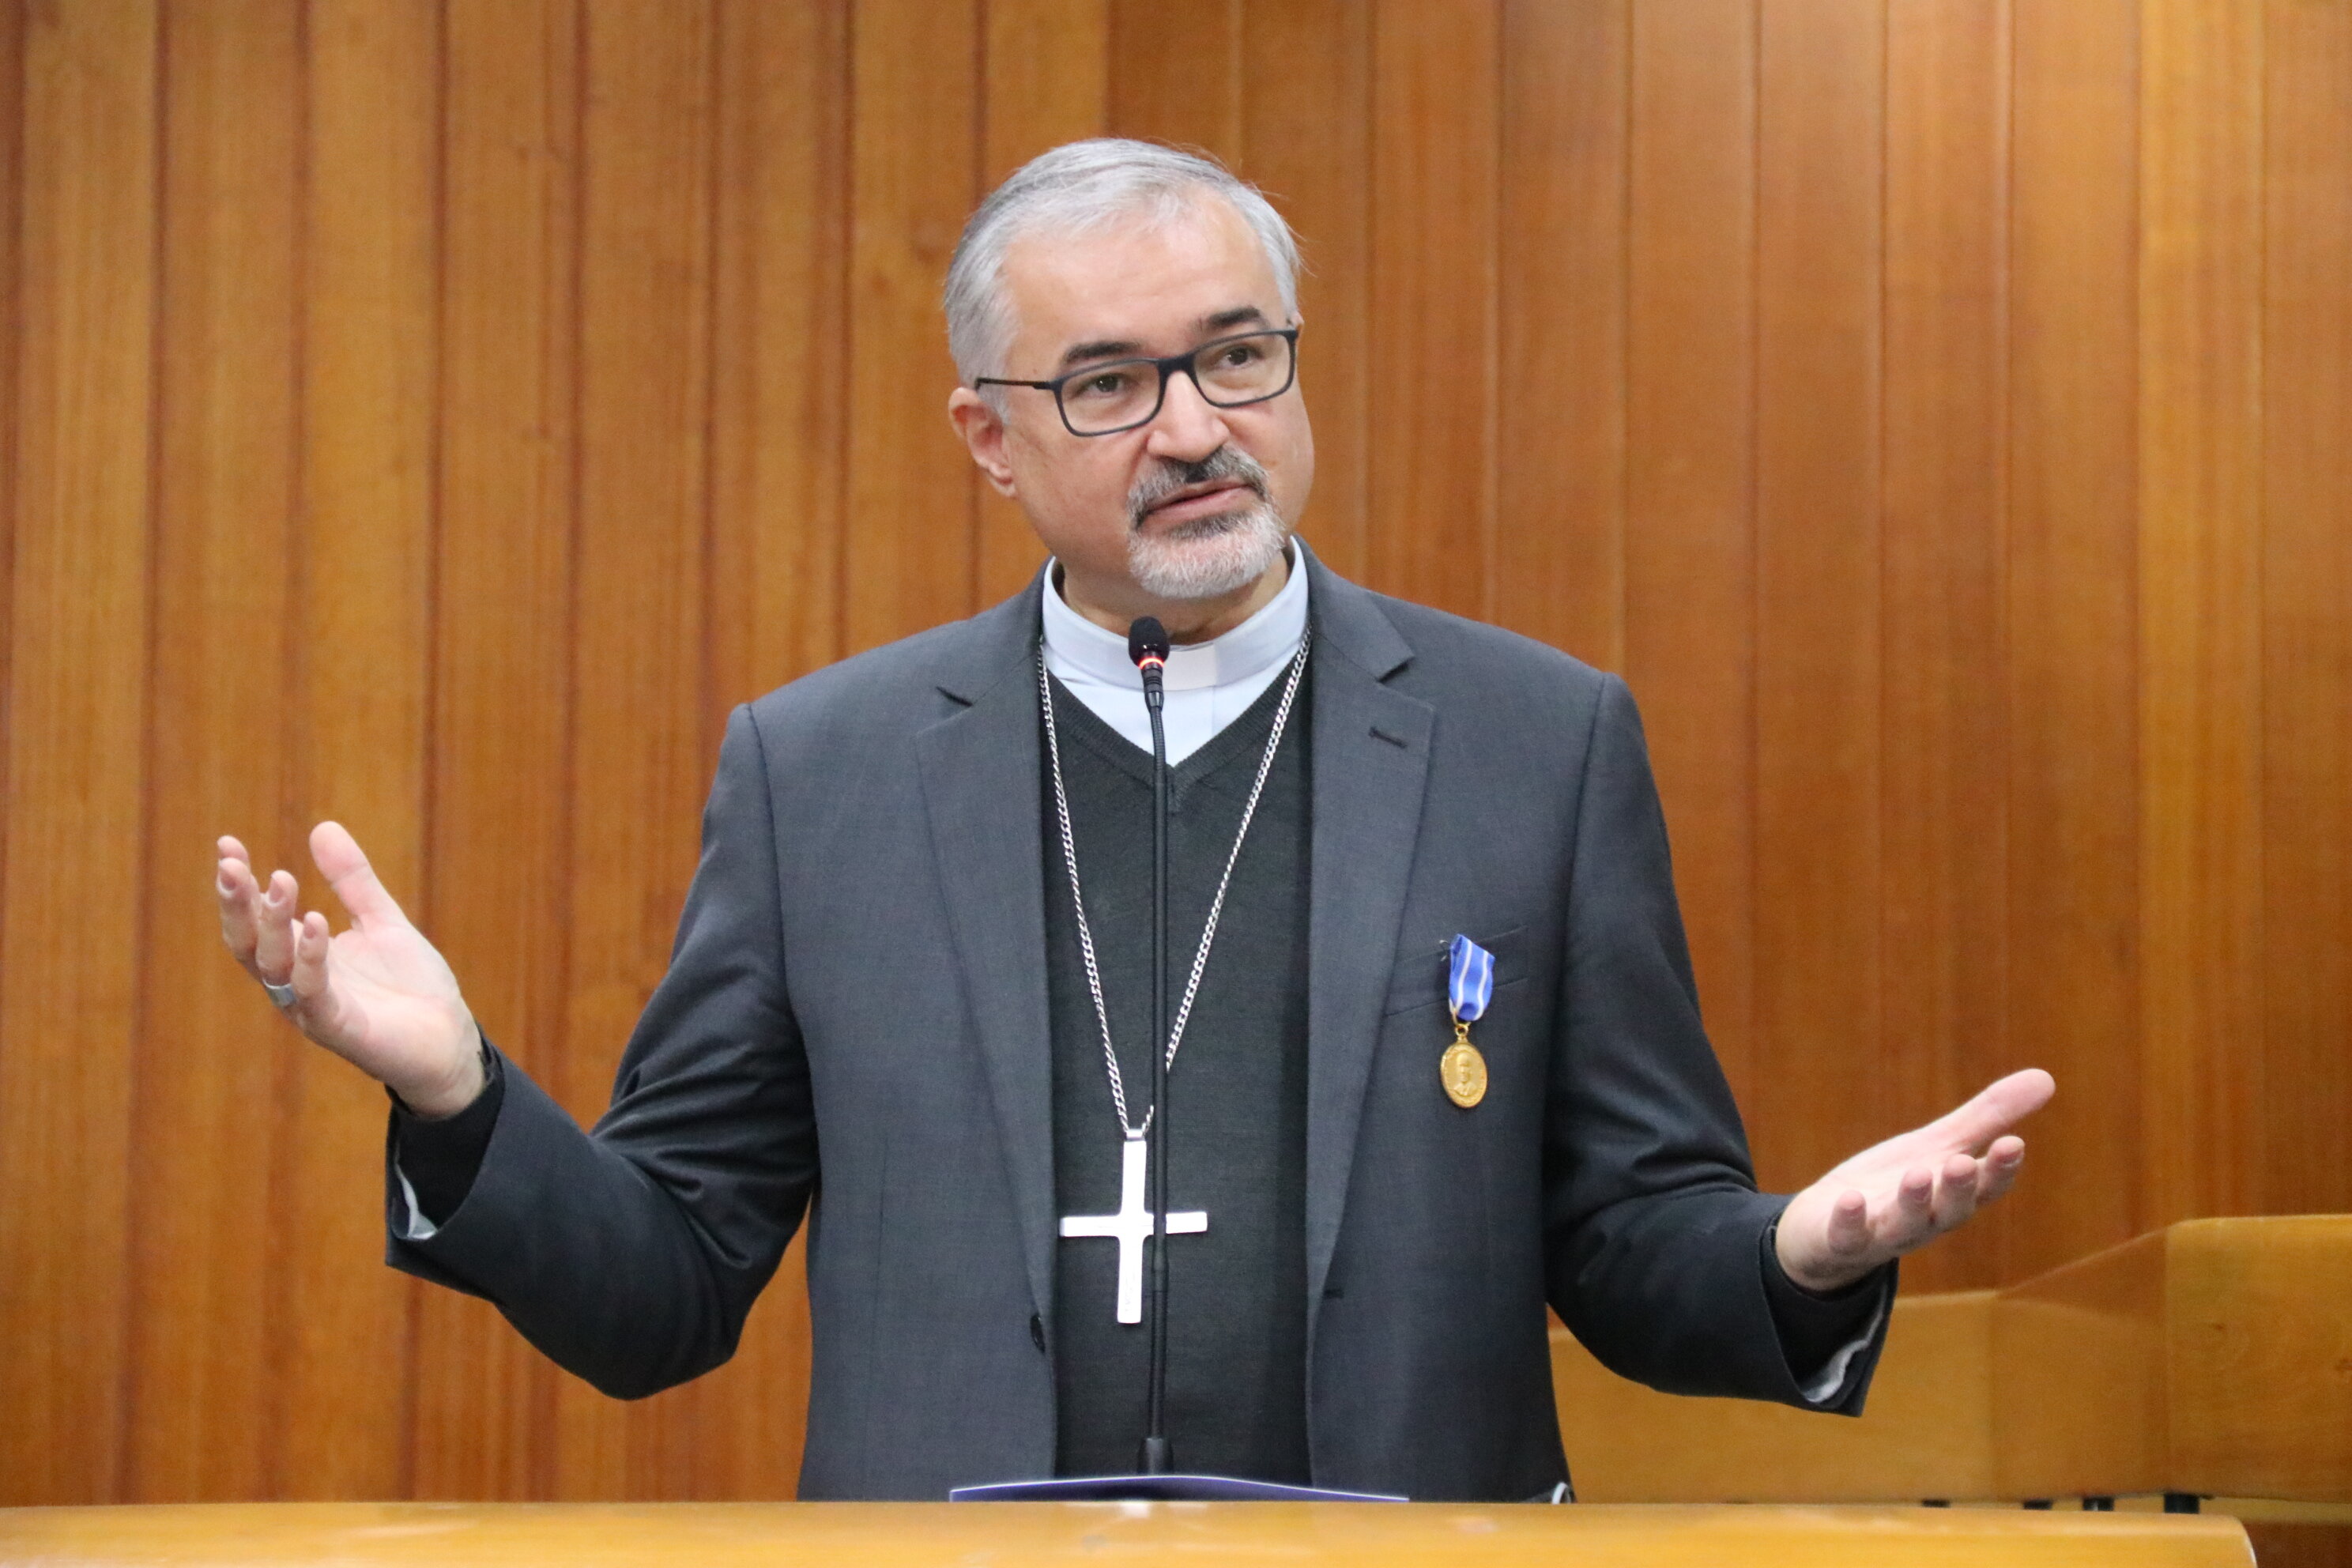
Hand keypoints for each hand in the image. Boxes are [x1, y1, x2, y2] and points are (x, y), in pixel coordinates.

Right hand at [216, 822, 484, 1117]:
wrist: (449, 1040)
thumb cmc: (411, 986)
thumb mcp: (381, 920)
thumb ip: (352, 881)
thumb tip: (323, 827)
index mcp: (301, 957)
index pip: (256, 919)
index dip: (239, 886)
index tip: (226, 845)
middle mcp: (297, 983)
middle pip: (249, 944)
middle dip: (237, 904)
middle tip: (230, 864)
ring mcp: (314, 1008)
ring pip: (274, 967)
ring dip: (272, 923)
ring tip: (280, 880)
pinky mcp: (340, 1029)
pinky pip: (314, 994)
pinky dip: (310, 958)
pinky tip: (315, 922)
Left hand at [1773, 1068, 2055, 1292]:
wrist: (1828, 1228)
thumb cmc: (1895, 1184)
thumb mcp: (1940, 1147)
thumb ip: (1987, 1119)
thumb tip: (2047, 1077)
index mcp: (1952, 1198)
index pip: (1985, 1188)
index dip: (1999, 1170)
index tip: (2014, 1144)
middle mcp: (1924, 1221)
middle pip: (1949, 1210)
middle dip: (1958, 1189)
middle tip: (1963, 1163)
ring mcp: (1883, 1233)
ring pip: (1903, 1224)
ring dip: (1912, 1202)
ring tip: (1918, 1175)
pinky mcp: (1842, 1240)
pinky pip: (1847, 1236)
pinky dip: (1850, 1221)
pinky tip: (1849, 1198)